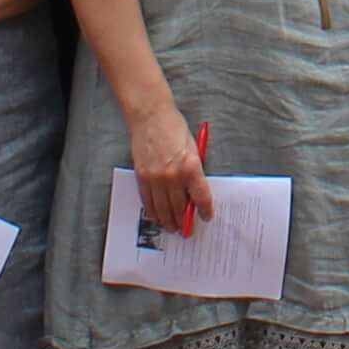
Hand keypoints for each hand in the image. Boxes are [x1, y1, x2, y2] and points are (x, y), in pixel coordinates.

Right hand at [126, 106, 209, 237]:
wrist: (151, 117)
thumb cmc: (174, 129)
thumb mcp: (193, 149)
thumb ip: (194, 172)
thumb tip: (194, 194)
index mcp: (191, 168)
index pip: (201, 198)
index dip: (205, 211)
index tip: (206, 218)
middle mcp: (174, 176)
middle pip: (180, 207)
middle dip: (184, 221)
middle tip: (186, 231)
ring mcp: (156, 178)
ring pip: (162, 208)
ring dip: (167, 221)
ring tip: (171, 228)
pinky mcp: (142, 177)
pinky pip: (147, 201)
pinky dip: (152, 211)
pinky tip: (156, 217)